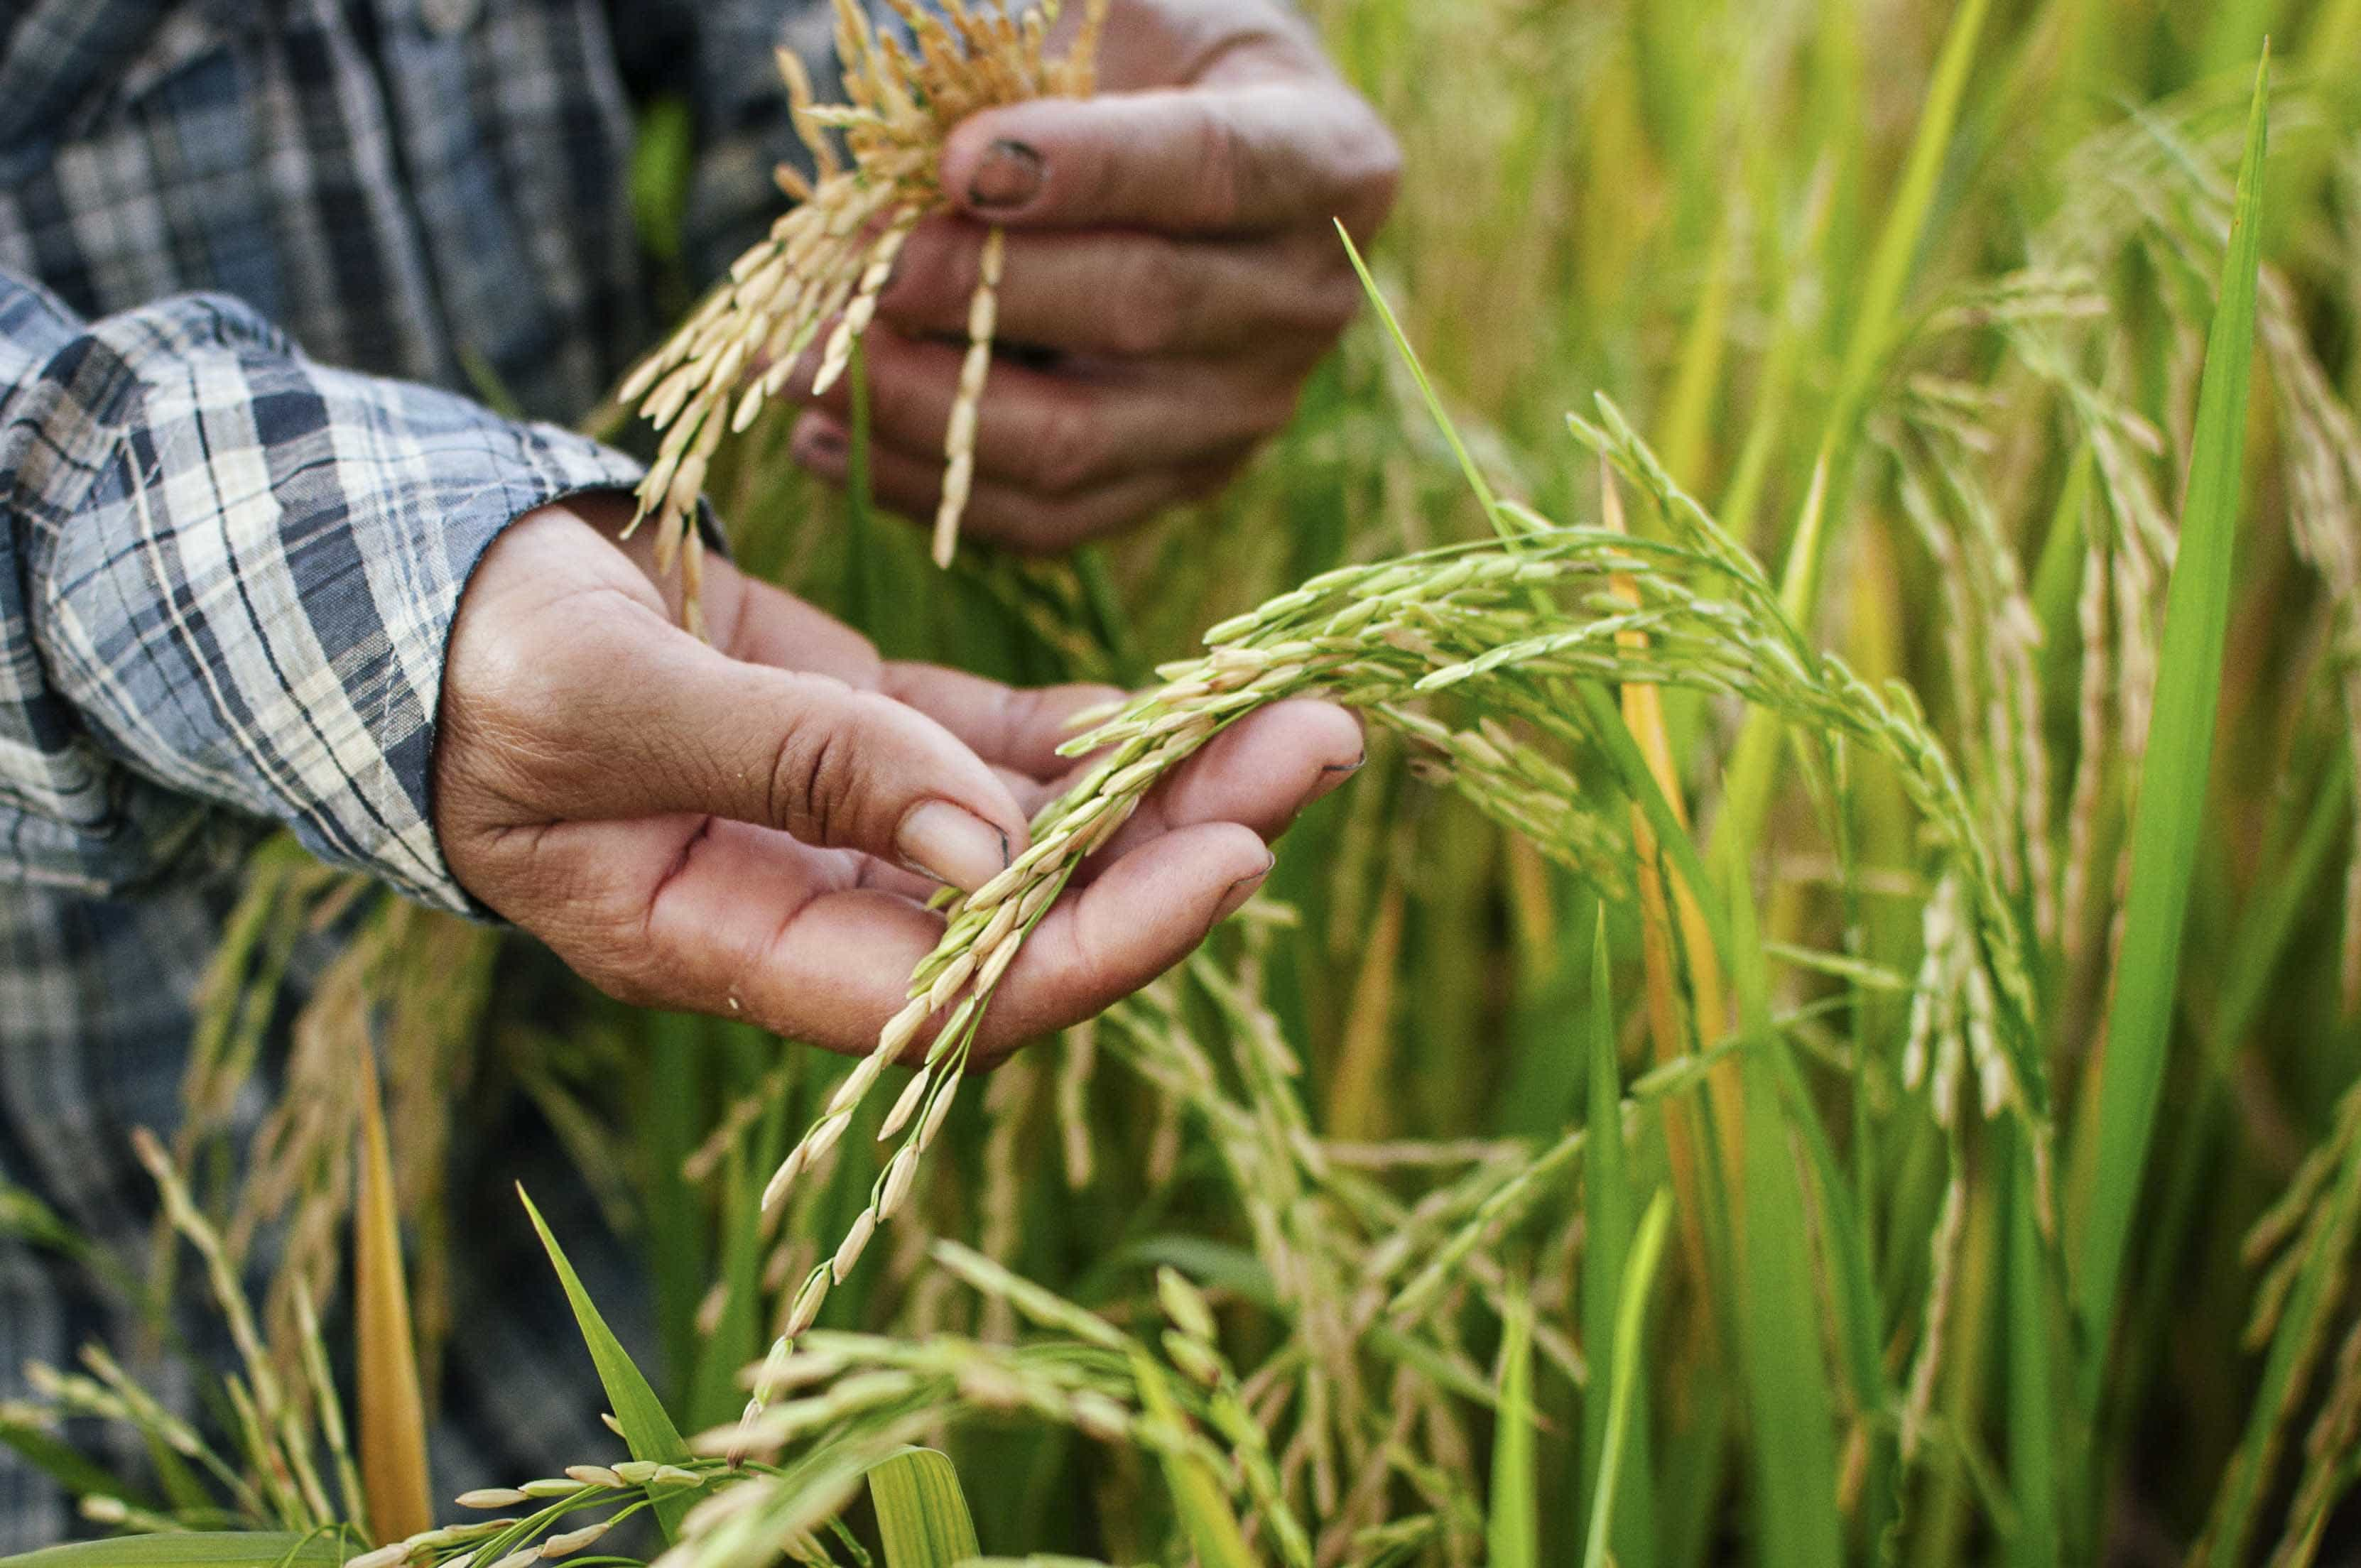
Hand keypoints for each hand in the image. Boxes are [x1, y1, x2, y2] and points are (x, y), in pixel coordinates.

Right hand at [433, 496, 1361, 1059]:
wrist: (427, 597)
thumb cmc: (473, 663)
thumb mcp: (606, 704)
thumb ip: (793, 763)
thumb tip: (985, 848)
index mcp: (732, 946)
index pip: (955, 995)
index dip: (1100, 942)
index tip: (1234, 859)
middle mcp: (812, 911)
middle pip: (1033, 915)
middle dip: (1179, 844)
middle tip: (1318, 748)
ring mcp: (847, 830)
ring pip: (1036, 832)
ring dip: (1164, 781)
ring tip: (1296, 710)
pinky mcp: (862, 743)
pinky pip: (1000, 757)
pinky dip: (1089, 736)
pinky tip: (1182, 701)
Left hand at [787, 0, 1399, 551]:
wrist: (1192, 166)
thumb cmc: (1140, 69)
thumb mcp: (1118, 16)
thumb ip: (1033, 47)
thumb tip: (915, 122)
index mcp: (1325, 158)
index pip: (1213, 168)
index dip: (1090, 169)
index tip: (959, 162)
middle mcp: (1303, 300)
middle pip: (1141, 311)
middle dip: (979, 292)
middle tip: (856, 269)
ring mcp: (1241, 412)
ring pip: (1077, 441)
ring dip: (921, 406)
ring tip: (798, 365)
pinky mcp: (1171, 485)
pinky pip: (1043, 517)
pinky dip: (921, 483)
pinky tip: (820, 438)